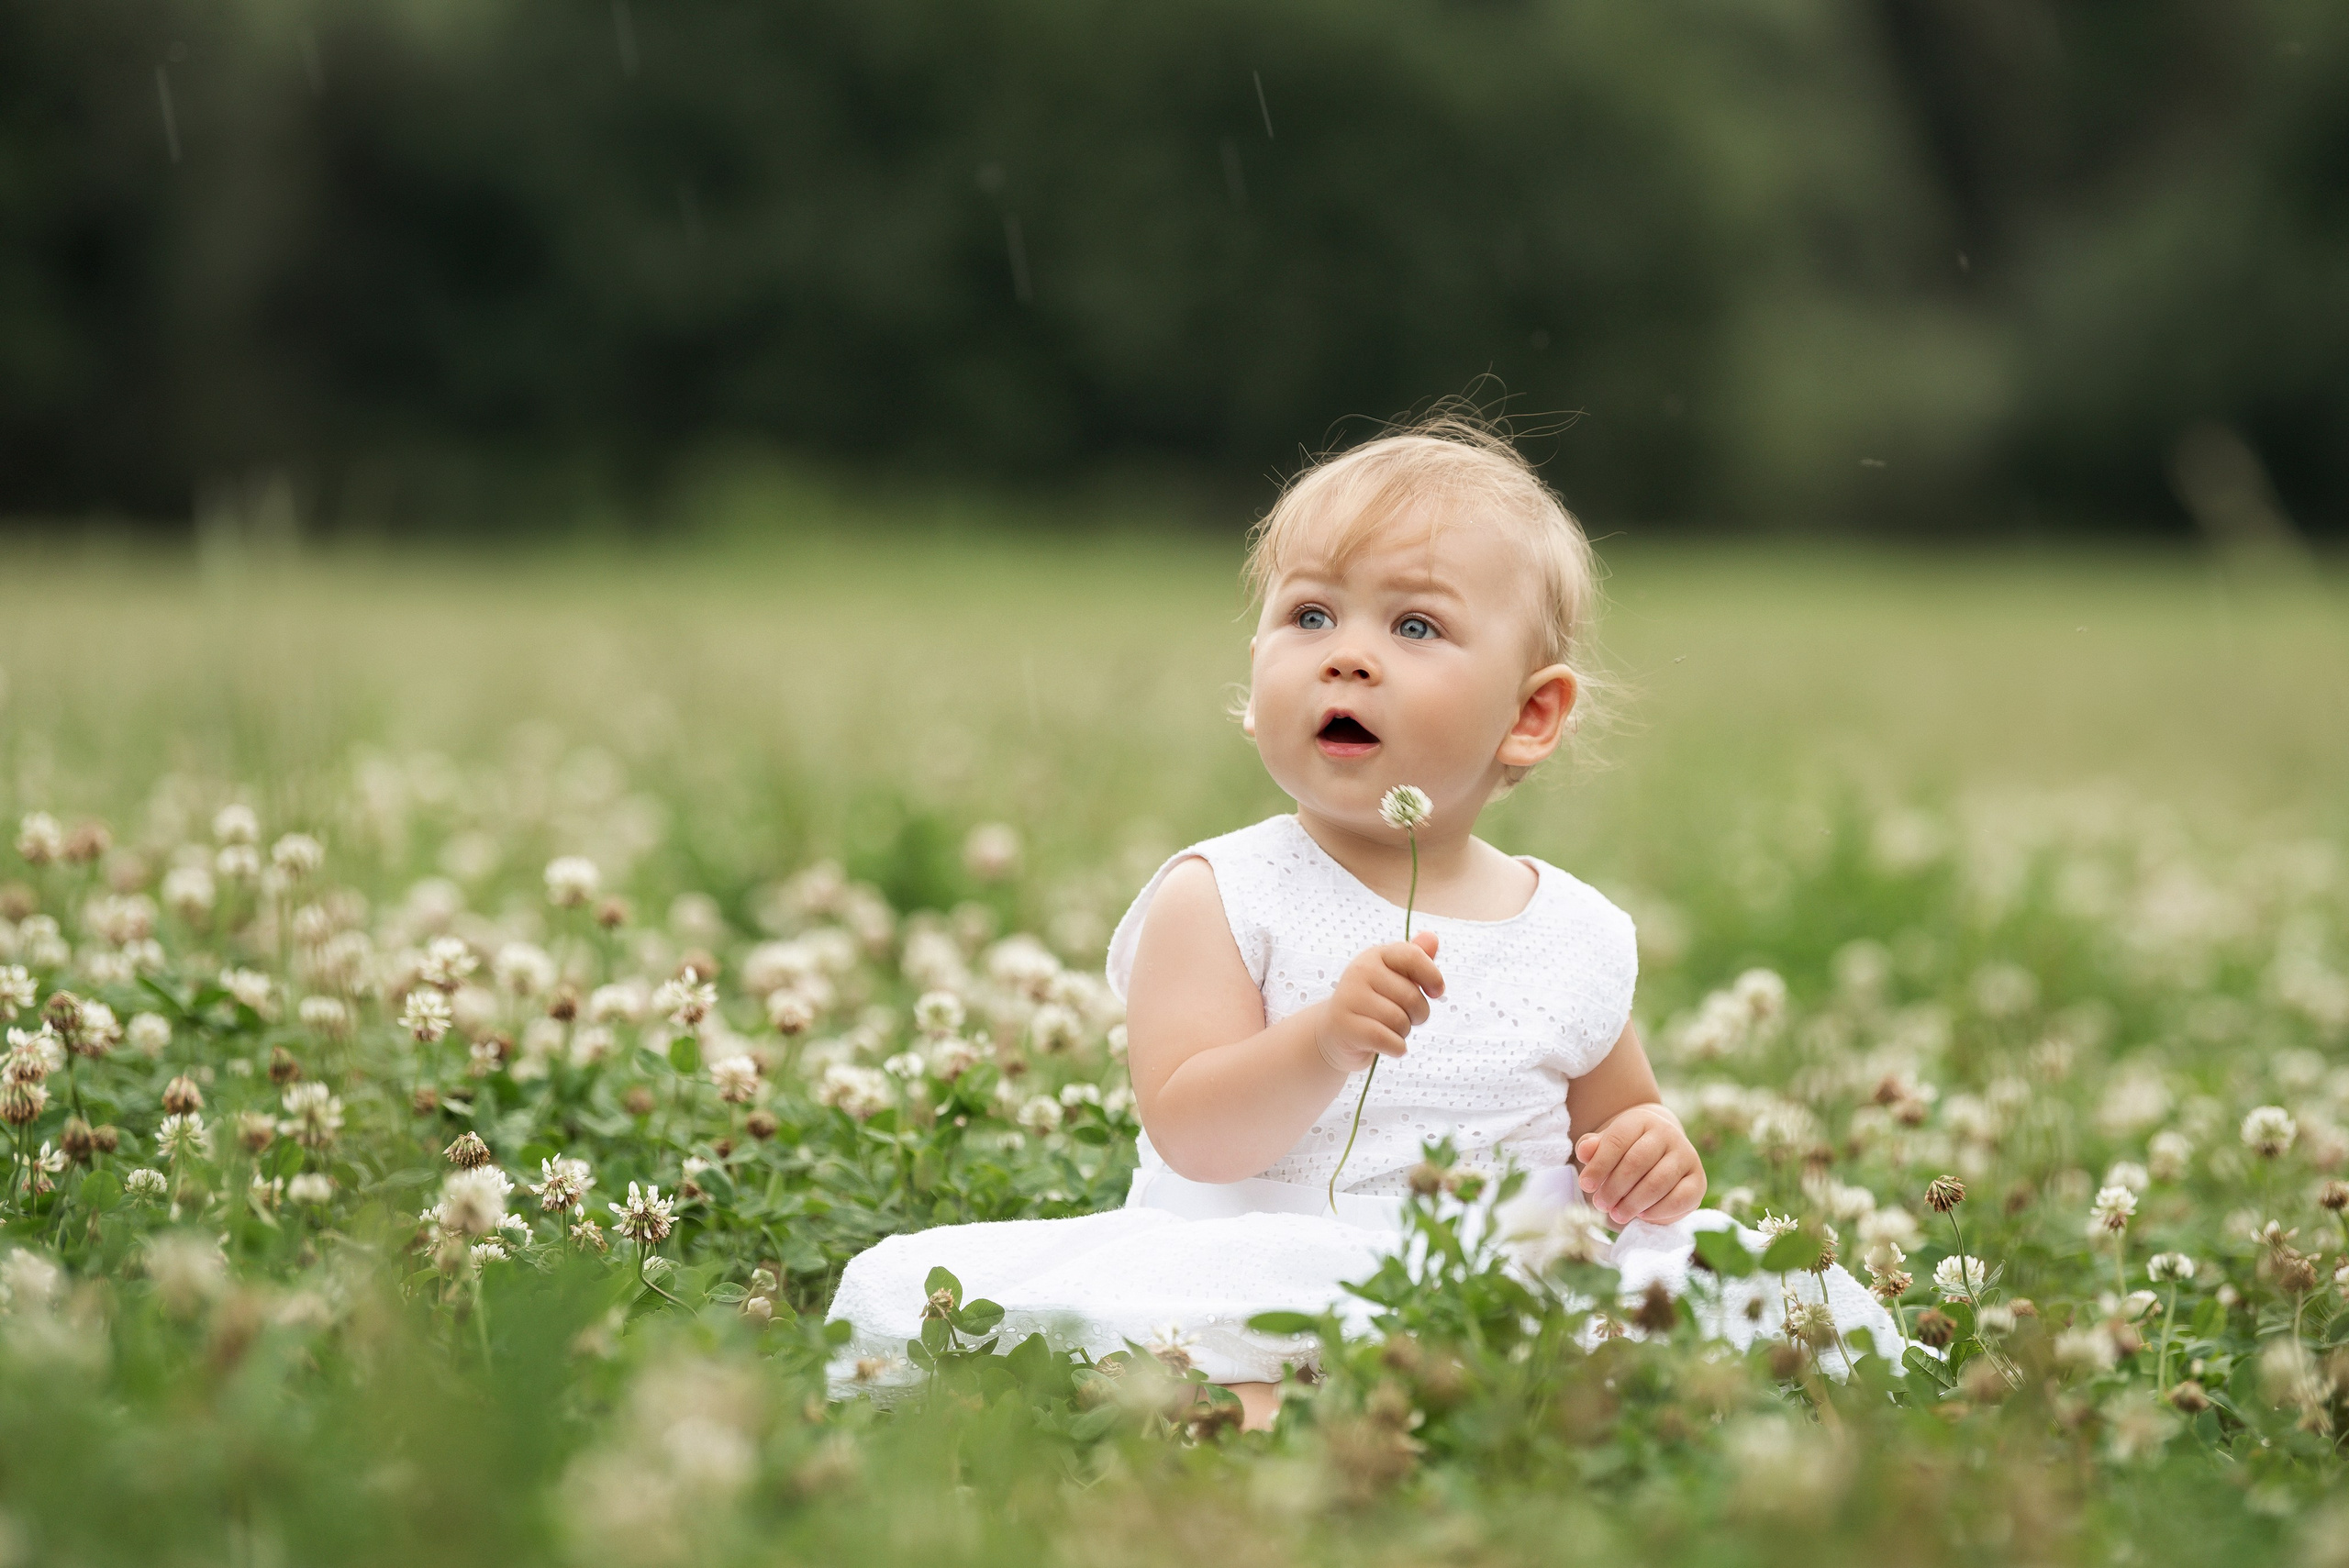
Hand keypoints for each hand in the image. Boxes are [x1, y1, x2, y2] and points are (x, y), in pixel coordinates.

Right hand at [1314, 931, 1442, 1075]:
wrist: (1334, 1032)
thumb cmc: (1373, 1004)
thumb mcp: (1394, 979)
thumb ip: (1415, 959)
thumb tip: (1432, 937)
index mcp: (1376, 956)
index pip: (1413, 957)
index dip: (1433, 976)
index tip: (1435, 992)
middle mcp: (1360, 971)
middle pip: (1412, 997)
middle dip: (1417, 1015)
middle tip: (1402, 1018)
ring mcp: (1349, 997)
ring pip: (1400, 1021)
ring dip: (1403, 1033)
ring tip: (1389, 1030)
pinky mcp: (1345, 1026)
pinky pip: (1388, 1040)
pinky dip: (1396, 1048)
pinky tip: (1388, 1046)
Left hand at [1575, 1104, 1703, 1225]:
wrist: (1658, 1154)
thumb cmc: (1625, 1151)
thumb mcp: (1606, 1145)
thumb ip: (1592, 1148)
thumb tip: (1585, 1150)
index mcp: (1641, 1121)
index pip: (1617, 1141)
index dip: (1599, 1165)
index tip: (1585, 1185)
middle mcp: (1668, 1134)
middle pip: (1637, 1162)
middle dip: (1614, 1187)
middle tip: (1600, 1204)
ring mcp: (1686, 1156)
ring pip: (1657, 1182)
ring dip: (1633, 1202)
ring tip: (1616, 1213)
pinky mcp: (1698, 1180)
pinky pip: (1679, 1199)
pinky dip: (1658, 1211)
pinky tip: (1641, 1216)